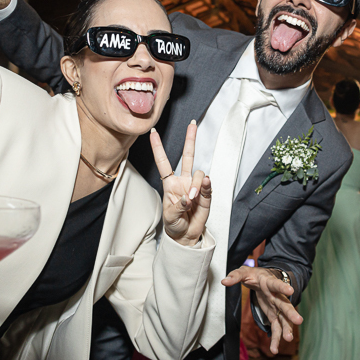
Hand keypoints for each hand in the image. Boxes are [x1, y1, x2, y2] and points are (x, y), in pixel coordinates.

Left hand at [150, 120, 211, 246]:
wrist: (186, 235)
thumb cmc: (174, 224)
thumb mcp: (169, 216)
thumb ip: (179, 205)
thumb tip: (190, 195)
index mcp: (169, 184)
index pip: (163, 162)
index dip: (158, 147)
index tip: (153, 132)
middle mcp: (183, 181)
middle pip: (188, 156)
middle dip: (190, 139)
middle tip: (193, 124)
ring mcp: (195, 186)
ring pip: (198, 173)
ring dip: (195, 185)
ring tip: (192, 199)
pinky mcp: (206, 193)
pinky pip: (207, 185)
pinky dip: (204, 188)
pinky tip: (200, 194)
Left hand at [222, 266, 302, 354]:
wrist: (263, 279)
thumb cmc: (254, 274)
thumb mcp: (244, 272)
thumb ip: (235, 276)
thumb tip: (224, 281)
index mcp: (270, 283)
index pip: (277, 284)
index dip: (283, 287)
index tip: (290, 291)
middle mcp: (276, 296)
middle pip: (285, 305)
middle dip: (291, 313)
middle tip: (299, 320)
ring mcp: (276, 307)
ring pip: (284, 319)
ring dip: (286, 329)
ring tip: (288, 339)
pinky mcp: (273, 316)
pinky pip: (276, 328)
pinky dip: (276, 339)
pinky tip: (274, 350)